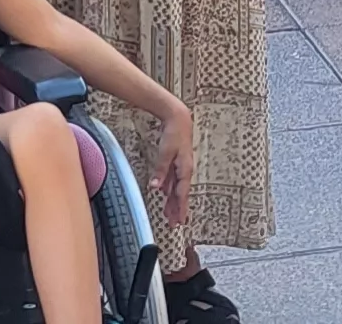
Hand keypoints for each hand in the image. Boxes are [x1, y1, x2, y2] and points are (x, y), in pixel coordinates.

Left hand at [146, 96, 196, 225]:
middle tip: (174, 224)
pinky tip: (165, 194)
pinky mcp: (176, 161)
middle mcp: (185, 170)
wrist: (179, 118)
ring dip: (173, 201)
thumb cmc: (175, 133)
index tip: (179, 221)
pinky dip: (169, 189)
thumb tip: (156, 187)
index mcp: (185, 169)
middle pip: (180, 194)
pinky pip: (173, 179)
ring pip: (177, 188)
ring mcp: (181, 166)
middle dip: (177, 210)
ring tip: (169, 214)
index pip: (182, 194)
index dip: (180, 209)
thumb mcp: (166, 152)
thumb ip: (161, 170)